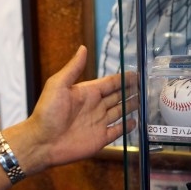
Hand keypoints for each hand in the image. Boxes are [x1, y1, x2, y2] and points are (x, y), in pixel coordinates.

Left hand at [24, 46, 135, 168]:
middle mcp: (94, 106)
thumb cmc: (47, 112)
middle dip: (132, 91)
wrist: (42, 141)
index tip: (138, 73)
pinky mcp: (100, 138)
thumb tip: (83, 48)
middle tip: (148, 86)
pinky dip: (127, 127)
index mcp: (87, 92)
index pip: (110, 83)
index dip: (124, 78)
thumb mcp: (58, 85)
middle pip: (118, 96)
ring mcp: (98, 122)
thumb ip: (73, 68)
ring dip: (132, 106)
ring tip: (146, 100)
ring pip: (120, 112)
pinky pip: (117, 131)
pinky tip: (136, 122)